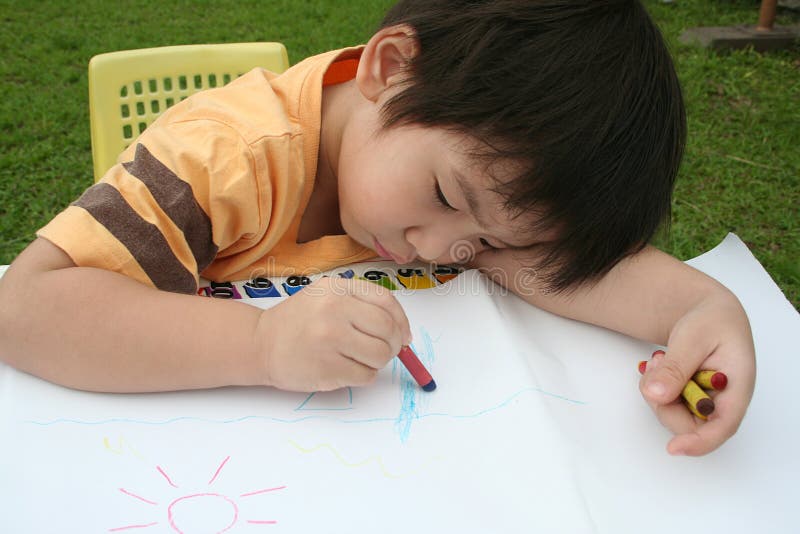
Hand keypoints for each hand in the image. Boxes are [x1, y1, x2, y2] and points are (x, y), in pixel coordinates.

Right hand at [253, 277, 411, 391]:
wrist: (261, 344)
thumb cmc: (299, 321)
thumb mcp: (327, 296)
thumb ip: (363, 305)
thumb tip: (403, 333)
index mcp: (337, 288)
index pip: (386, 302)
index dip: (401, 321)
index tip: (403, 334)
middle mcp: (333, 310)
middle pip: (387, 330)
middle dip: (394, 344)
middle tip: (387, 351)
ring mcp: (330, 340)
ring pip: (380, 355)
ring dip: (379, 362)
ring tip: (361, 358)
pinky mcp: (327, 368)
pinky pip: (366, 376)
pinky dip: (363, 375)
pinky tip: (347, 368)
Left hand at [638, 289, 755, 454]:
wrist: (709, 313)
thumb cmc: (711, 321)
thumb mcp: (693, 337)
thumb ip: (676, 367)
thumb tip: (656, 395)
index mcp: (737, 387)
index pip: (723, 426)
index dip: (699, 442)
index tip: (674, 448)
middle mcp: (722, 401)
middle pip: (689, 424)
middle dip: (663, 400)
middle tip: (656, 365)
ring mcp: (705, 402)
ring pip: (671, 415)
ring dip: (656, 390)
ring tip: (661, 359)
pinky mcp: (689, 399)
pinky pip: (665, 404)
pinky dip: (655, 387)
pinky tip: (660, 365)